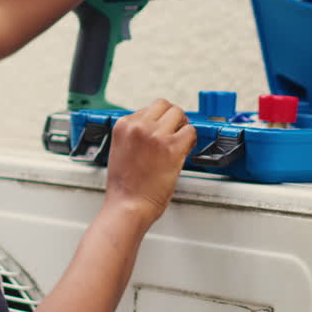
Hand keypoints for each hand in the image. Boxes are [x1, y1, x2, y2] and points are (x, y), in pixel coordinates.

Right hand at [103, 99, 197, 227]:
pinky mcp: (172, 147)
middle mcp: (139, 126)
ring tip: (181, 141)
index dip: (158, 121)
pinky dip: (191, 140)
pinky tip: (186, 150)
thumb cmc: (124, 187)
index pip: (147, 109)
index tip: (162, 130)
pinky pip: (191, 131)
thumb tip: (154, 129)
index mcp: (123, 125)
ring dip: (182, 126)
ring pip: (179, 114)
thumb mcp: (120, 150)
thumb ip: (134, 136)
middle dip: (171, 118)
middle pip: (164, 105)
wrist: (128, 206)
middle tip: (175, 131)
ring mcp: (156, 135)